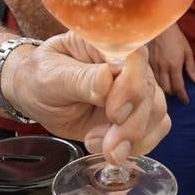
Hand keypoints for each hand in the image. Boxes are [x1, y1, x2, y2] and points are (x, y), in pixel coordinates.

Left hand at [3, 34, 169, 163]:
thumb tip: (107, 77)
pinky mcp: (138, 112)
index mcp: (106, 44)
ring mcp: (135, 89)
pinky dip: (137, 145)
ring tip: (96, 144)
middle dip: (130, 125)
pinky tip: (109, 149)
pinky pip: (156, 128)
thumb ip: (79, 79)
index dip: (131, 86)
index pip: (136, 57)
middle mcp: (128, 65)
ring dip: (132, 138)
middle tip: (106, 144)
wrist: (37, 96)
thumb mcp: (50, 76)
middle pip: (149, 91)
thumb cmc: (41, 77)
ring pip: (156, 112)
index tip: (114, 113)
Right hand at [147, 23, 194, 103]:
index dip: (182, 96)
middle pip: (167, 89)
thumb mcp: (187, 51)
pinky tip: (161, 81)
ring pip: (158, 85)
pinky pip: (152, 77)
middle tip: (179, 94)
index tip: (186, 101)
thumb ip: (191, 68)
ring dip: (165, 89)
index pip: (178, 87)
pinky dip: (157, 82)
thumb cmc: (175, 37)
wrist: (159, 26)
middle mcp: (163, 68)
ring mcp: (153, 66)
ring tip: (171, 89)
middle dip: (174, 94)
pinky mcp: (147, 62)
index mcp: (174, 66)